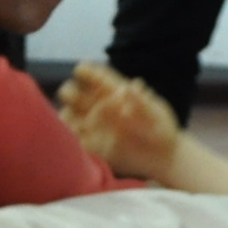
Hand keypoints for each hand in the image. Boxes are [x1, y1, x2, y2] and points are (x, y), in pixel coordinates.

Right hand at [57, 60, 180, 182]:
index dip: (88, 72)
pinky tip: (68, 136)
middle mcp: (101, 107)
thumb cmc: (162, 130)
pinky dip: (69, 137)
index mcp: (115, 93)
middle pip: (78, 95)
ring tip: (64, 117)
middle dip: (70, 92)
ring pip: (71, 116)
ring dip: (66, 115)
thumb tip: (129, 87)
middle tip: (68, 93)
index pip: (99, 79)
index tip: (80, 69)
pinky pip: (75, 139)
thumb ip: (142, 102)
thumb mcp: (156, 114)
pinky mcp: (93, 144)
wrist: (163, 157)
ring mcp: (94, 126)